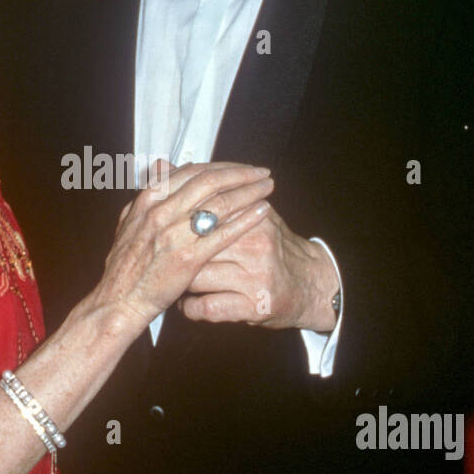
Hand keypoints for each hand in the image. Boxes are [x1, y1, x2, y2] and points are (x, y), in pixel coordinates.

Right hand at [95, 161, 274, 329]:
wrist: (119, 300)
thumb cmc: (125, 265)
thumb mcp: (130, 220)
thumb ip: (149, 192)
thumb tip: (161, 165)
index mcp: (148, 200)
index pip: (191, 171)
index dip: (220, 166)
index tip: (240, 166)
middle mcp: (162, 212)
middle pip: (210, 181)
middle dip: (240, 173)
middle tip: (262, 172)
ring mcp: (174, 235)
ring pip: (219, 203)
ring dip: (248, 191)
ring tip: (268, 187)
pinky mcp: (188, 258)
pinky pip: (223, 233)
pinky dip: (245, 219)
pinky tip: (263, 212)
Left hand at [180, 202, 338, 332]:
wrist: (309, 285)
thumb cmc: (271, 246)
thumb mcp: (248, 212)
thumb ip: (207, 191)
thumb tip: (164, 165)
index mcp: (251, 217)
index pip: (201, 214)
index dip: (175, 224)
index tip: (165, 232)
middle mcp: (254, 245)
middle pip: (195, 245)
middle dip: (175, 254)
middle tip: (165, 260)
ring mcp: (253, 277)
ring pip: (196, 278)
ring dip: (179, 283)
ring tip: (176, 281)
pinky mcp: (252, 306)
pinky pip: (207, 307)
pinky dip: (190, 308)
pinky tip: (188, 303)